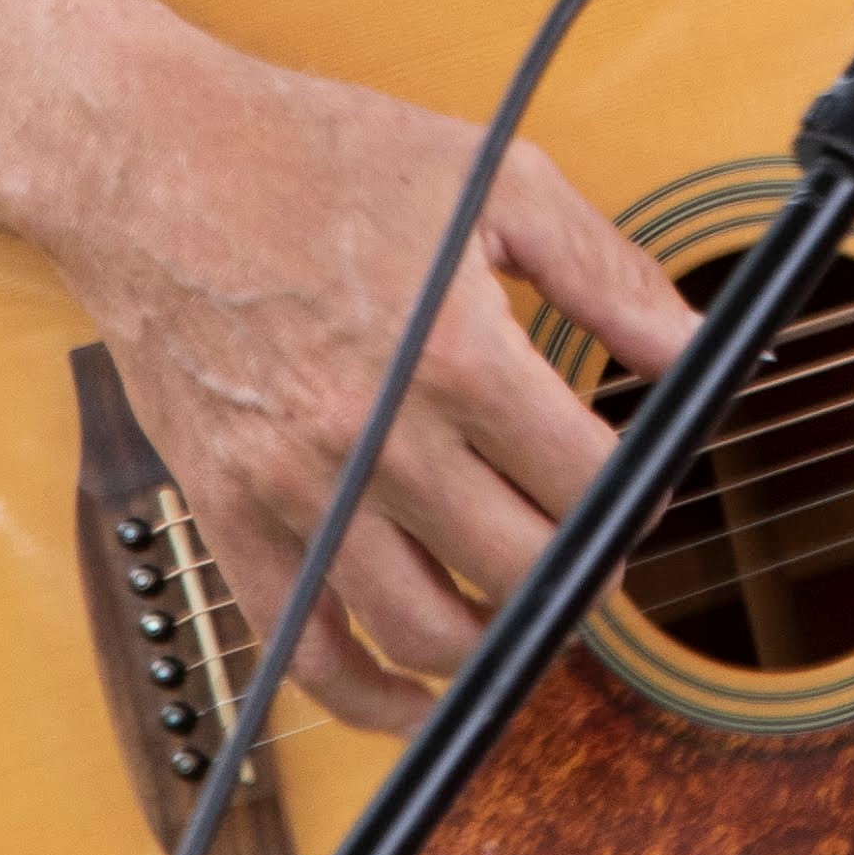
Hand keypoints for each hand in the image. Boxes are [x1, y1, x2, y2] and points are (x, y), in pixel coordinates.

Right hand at [39, 33, 693, 732]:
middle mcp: (376, 438)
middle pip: (518, 567)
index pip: (585, 480)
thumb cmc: (321, 158)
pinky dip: (370, 697)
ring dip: (495, 639)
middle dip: (579, 572)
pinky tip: (416, 692)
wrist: (155, 162)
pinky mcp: (229, 514)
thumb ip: (611, 276)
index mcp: (455, 354)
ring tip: (520, 604)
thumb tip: (698, 351)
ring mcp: (296, 488)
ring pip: (424, 629)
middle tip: (594, 550)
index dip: (635, 494)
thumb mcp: (500, 181)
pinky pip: (304, 649)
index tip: (638, 487)